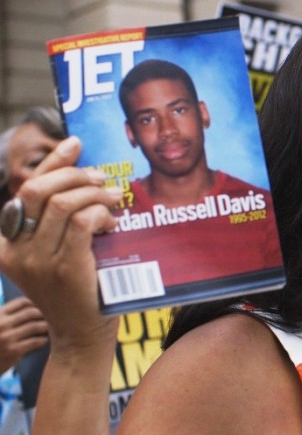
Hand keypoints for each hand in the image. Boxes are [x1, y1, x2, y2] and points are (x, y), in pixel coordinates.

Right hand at [0, 136, 122, 353]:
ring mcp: (37, 260)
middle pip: (38, 189)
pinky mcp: (64, 267)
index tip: (75, 143)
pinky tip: (112, 223)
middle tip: (101, 177)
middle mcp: (15, 251)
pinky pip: (81, 221)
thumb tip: (85, 178)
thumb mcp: (59, 253)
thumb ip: (60, 222)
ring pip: (62, 203)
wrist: (82, 336)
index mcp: (9, 244)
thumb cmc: (79, 290)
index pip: (26, 190)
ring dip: (93, 193)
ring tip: (113, 198)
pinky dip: (100, 214)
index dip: (52, 162)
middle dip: (74, 173)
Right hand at [0, 297, 47, 372]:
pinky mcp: (13, 351)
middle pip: (31, 313)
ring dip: (46, 326)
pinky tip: (45, 340)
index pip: (22, 302)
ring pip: (35, 326)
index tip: (44, 306)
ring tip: (50, 328)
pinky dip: (42, 340)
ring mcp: (7, 338)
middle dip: (44, 313)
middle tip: (53, 316)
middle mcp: (2, 324)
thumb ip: (7, 317)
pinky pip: (34, 342)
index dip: (36, 303)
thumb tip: (31, 306)